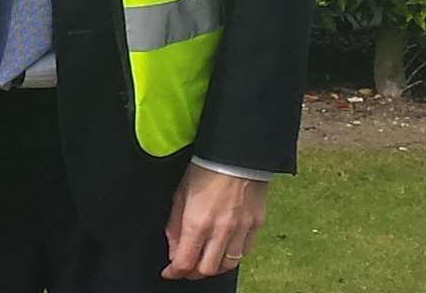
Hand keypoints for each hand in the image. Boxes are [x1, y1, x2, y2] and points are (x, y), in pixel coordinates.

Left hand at [162, 163, 268, 280]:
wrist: (237, 152)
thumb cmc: (207, 166)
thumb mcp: (180, 193)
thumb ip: (175, 225)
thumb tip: (174, 249)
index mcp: (198, 222)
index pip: (185, 262)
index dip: (174, 272)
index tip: (170, 272)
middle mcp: (221, 230)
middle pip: (207, 270)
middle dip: (193, 273)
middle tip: (186, 268)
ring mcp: (241, 229)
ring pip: (228, 265)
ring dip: (214, 266)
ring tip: (205, 259)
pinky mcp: (256, 225)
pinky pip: (245, 251)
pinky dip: (232, 254)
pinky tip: (224, 248)